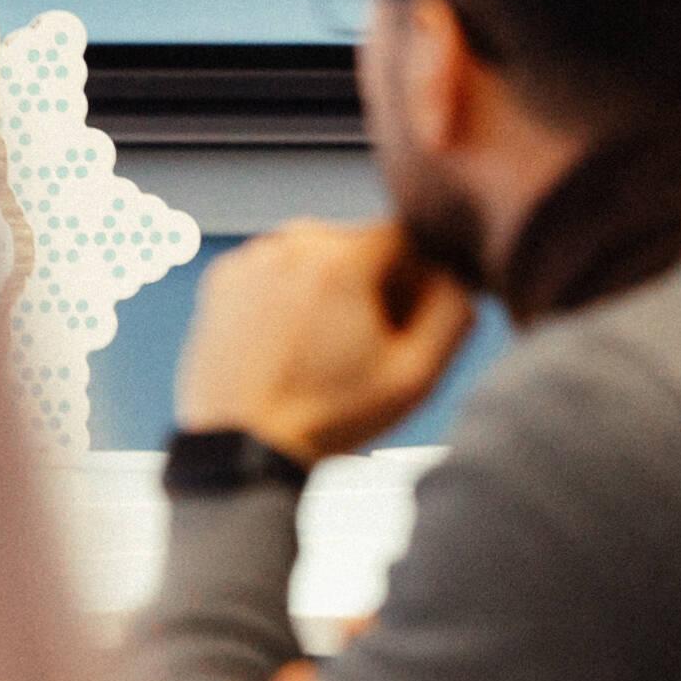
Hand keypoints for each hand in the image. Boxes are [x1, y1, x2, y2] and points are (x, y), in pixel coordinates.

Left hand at [171, 218, 474, 463]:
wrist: (242, 446)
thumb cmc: (328, 416)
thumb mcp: (415, 374)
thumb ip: (452, 311)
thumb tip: (457, 272)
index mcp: (339, 258)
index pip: (406, 235)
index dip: (419, 277)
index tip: (407, 321)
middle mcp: (289, 243)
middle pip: (360, 243)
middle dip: (375, 283)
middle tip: (368, 343)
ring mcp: (250, 258)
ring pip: (317, 255)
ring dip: (332, 288)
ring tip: (327, 349)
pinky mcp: (222, 278)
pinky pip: (277, 270)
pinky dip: (290, 294)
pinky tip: (291, 344)